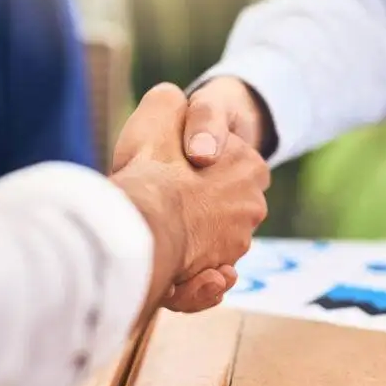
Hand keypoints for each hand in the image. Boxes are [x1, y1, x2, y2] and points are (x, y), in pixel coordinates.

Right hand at [154, 76, 276, 311]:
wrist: (134, 223)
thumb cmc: (151, 163)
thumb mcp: (162, 108)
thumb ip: (174, 105)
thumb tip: (187, 129)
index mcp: (249, 166)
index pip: (230, 162)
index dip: (197, 163)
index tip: (172, 166)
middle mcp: (251, 207)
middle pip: (220, 207)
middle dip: (197, 208)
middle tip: (165, 204)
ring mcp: (235, 245)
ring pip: (213, 245)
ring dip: (195, 243)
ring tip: (165, 236)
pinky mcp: (212, 279)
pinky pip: (206, 281)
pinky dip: (198, 281)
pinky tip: (182, 273)